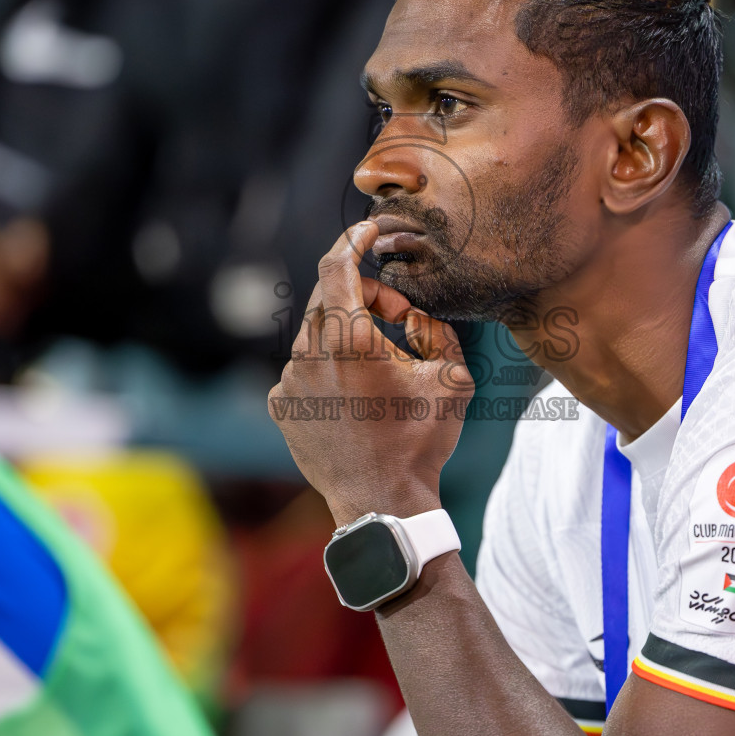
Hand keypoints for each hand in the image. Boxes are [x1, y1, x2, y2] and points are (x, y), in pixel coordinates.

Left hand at [270, 222, 468, 525]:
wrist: (383, 505)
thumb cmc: (421, 442)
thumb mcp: (453, 379)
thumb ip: (436, 330)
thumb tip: (411, 317)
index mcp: (349, 340)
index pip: (339, 266)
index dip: (354, 240)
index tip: (369, 230)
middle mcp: (309, 354)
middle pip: (330, 297)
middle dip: (366, 295)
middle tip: (399, 317)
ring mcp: (289, 381)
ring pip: (316, 333)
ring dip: (348, 334)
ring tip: (383, 367)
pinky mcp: (281, 405)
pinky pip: (304, 367)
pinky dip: (329, 365)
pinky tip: (356, 395)